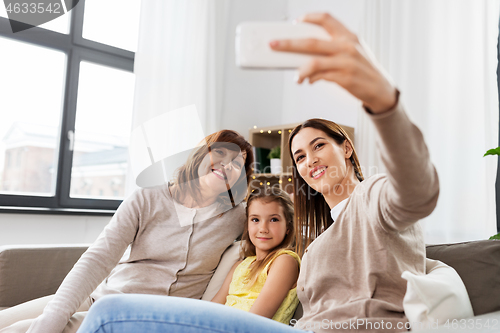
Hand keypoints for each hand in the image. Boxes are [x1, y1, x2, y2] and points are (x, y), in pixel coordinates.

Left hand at [270, 13, 396, 112]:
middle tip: (273, 45)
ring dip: (299, 70)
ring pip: (313, 62)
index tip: (295, 22)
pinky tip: (308, 81)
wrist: (380, 90)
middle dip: (288, 43)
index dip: (309, 18)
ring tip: (296, 77)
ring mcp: (345, 62)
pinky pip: (319, 77)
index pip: (326, 19)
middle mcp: (346, 47)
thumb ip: (331, 49)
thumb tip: (303, 54)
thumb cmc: (362, 70)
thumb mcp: (351, 53)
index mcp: (348, 36)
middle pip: (311, 42)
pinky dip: (310, 79)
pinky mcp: (344, 78)